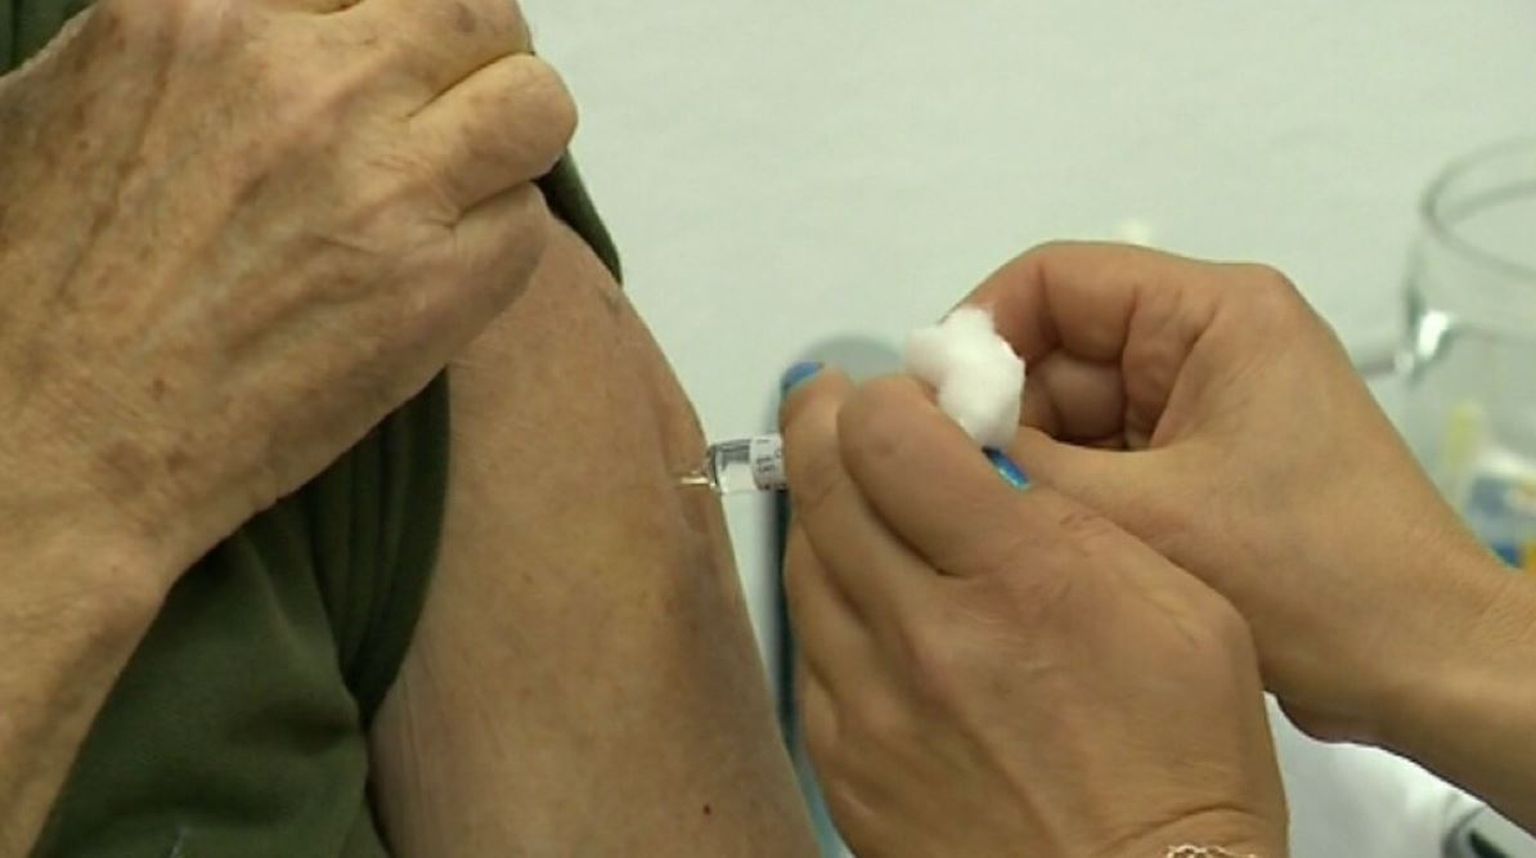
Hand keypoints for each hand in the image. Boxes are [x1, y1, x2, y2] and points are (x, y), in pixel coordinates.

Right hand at [0, 0, 572, 582]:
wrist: (41, 450)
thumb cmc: (34, 287)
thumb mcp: (72, 95)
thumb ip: (195, 40)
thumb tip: (288, 27)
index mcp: (199, 9)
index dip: (387, 19)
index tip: (386, 58)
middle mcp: (302, 82)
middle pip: (471, 11)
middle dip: (474, 52)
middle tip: (451, 105)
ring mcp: (378, 185)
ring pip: (534, 104)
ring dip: (510, 137)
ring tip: (465, 180)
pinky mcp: (432, 289)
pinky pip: (528, 222)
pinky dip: (497, 241)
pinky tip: (437, 271)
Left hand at [780, 369, 1287, 857]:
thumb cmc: (1182, 775)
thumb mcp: (1187, 609)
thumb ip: (1079, 519)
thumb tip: (994, 466)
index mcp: (1020, 581)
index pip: (885, 437)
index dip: (885, 397)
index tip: (906, 398)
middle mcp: (924, 636)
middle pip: (822, 485)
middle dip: (826, 424)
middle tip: (837, 405)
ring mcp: (869, 705)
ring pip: (801, 562)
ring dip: (821, 510)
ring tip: (852, 491)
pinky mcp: (843, 761)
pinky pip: (806, 649)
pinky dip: (826, 602)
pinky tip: (861, 595)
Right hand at [962, 242, 1522, 746]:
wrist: (1425, 663)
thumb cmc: (1315, 577)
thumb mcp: (1144, 516)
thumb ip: (1021, 465)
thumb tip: (912, 431)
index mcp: (1214, 314)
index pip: (1055, 280)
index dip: (979, 334)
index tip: (926, 410)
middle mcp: (1208, 344)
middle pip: (1058, 350)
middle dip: (1002, 417)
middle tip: (953, 488)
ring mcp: (1207, 407)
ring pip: (1075, 414)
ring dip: (1036, 467)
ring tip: (999, 529)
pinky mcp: (1205, 464)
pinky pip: (1107, 461)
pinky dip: (1070, 499)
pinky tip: (1042, 549)